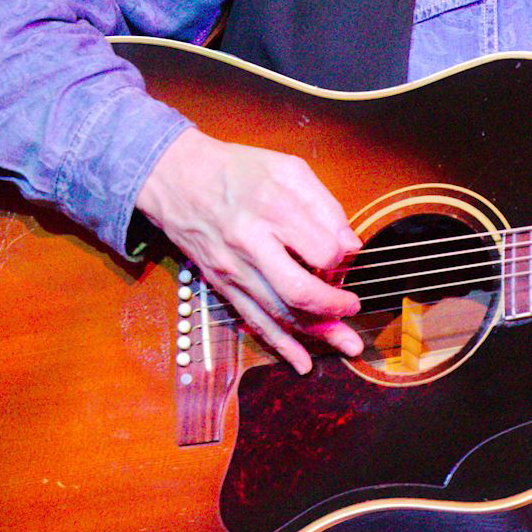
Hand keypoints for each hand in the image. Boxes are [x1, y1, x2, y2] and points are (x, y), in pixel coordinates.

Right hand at [136, 127, 363, 373]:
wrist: (177, 178)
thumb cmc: (239, 170)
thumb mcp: (288, 169)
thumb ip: (324, 205)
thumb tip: (350, 246)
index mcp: (273, 208)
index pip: (322, 249)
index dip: (344, 258)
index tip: (349, 255)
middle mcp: (251, 243)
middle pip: (299, 292)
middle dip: (334, 308)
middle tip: (354, 308)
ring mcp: (233, 269)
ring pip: (279, 314)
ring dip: (317, 334)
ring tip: (347, 344)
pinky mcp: (221, 286)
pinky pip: (254, 322)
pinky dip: (281, 346)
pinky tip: (303, 362)